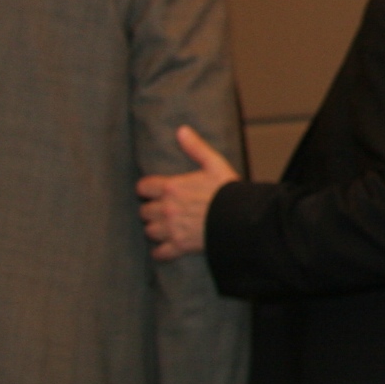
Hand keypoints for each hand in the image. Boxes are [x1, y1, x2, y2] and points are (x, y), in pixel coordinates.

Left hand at [137, 125, 237, 260]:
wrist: (241, 219)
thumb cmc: (229, 191)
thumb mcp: (214, 164)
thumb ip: (195, 147)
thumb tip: (181, 130)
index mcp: (172, 187)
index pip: (143, 187)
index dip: (148, 189)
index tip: (155, 191)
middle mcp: (166, 208)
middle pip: (144, 211)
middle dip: (151, 210)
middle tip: (163, 210)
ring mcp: (171, 229)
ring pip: (150, 231)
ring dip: (155, 229)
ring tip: (166, 227)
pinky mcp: (179, 246)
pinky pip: (160, 253)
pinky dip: (161, 252)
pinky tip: (167, 248)